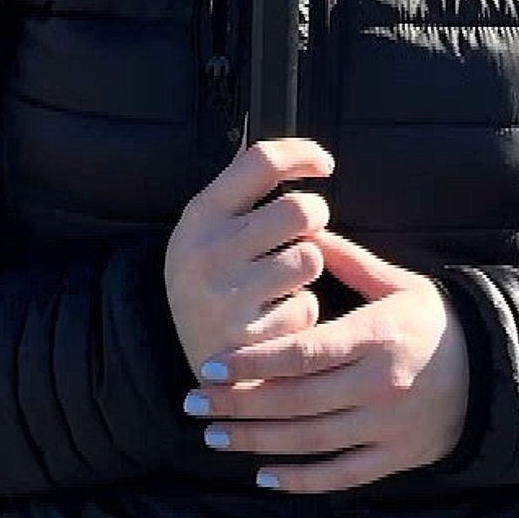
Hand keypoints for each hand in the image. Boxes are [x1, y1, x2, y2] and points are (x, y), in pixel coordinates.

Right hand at [164, 138, 334, 380]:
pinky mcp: (249, 340)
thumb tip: (298, 154)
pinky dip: (300, 312)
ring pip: (310, 258)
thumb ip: (244, 192)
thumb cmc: (212, 282)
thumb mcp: (209, 230)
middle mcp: (208, 252)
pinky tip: (274, 320)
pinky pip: (306, 307)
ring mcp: (226, 297)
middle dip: (315, 216)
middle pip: (299, 209)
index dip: (302, 153)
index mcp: (201, 215)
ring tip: (282, 281)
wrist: (194, 364)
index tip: (324, 164)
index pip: (262, 160)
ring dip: (307, 268)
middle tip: (306, 231)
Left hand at [181, 230, 470, 492]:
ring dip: (256, 440)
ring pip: (310, 441)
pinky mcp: (393, 458)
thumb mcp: (397, 284)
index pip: (305, 353)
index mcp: (377, 337)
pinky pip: (339, 475)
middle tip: (193, 401)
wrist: (490, 370)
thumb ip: (350, 261)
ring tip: (213, 434)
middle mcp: (379, 385)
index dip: (255, 361)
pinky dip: (299, 480)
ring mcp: (386, 427)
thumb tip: (307, 229)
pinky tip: (261, 475)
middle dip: (239, 403)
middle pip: (297, 400)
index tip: (211, 363)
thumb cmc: (434, 320)